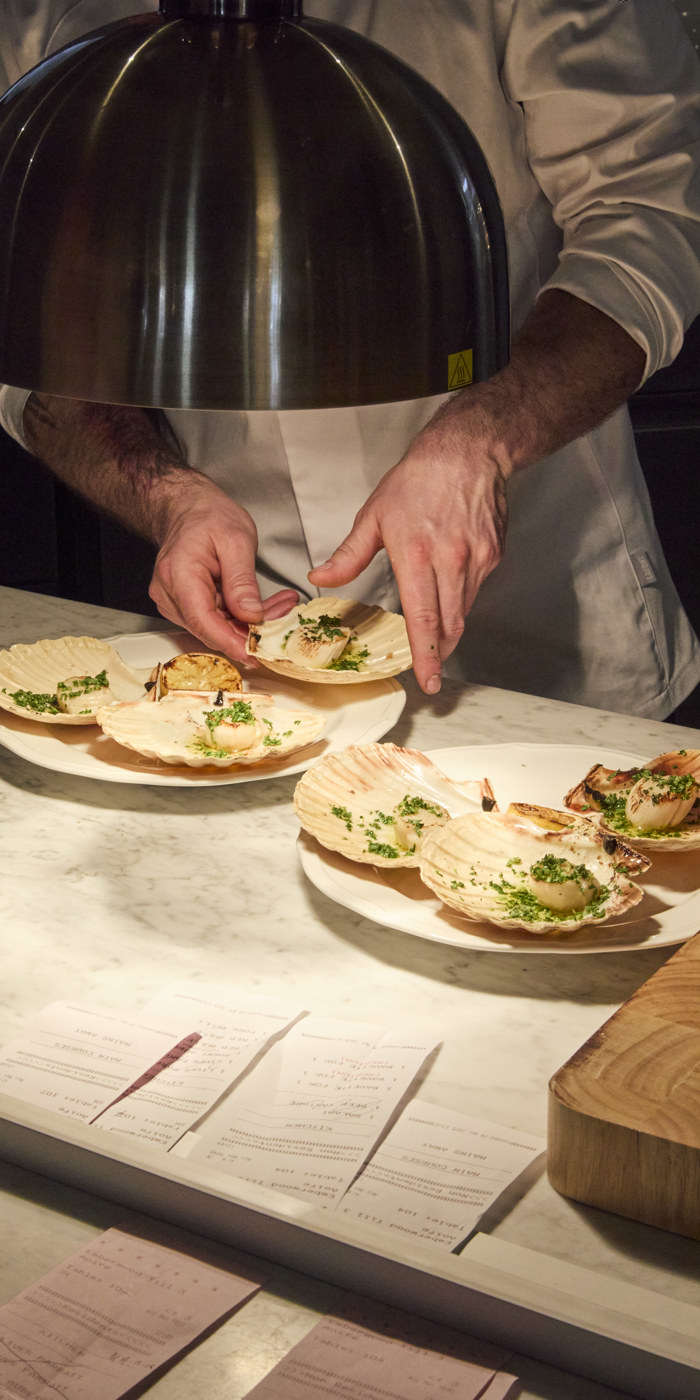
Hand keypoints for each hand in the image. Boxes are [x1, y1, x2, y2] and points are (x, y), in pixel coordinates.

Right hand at [149, 477, 298, 659]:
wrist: (189, 508)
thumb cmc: (209, 516)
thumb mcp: (236, 540)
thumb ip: (242, 581)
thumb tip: (250, 615)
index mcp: (179, 574)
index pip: (203, 620)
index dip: (230, 642)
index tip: (254, 654)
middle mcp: (169, 593)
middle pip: (210, 627)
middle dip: (248, 631)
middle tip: (284, 618)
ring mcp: (173, 600)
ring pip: (214, 626)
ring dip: (247, 623)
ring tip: (279, 605)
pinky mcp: (183, 604)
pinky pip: (213, 619)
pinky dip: (238, 616)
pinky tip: (261, 607)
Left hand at [309, 397, 510, 692]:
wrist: (466, 453)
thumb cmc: (418, 480)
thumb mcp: (374, 515)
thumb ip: (348, 555)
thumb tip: (321, 578)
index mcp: (417, 554)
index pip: (422, 617)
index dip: (426, 654)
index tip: (427, 679)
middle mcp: (451, 560)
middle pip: (449, 623)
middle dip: (439, 653)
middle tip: (431, 673)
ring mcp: (476, 559)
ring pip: (464, 610)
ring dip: (450, 628)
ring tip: (437, 639)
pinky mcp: (492, 555)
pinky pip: (475, 590)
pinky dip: (461, 600)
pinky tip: (449, 594)